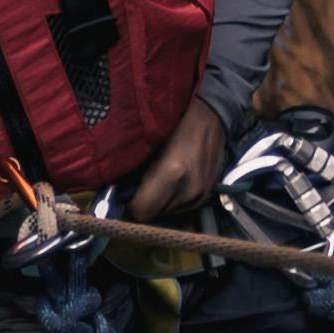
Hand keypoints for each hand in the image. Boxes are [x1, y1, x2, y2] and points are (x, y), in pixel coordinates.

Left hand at [126, 98, 234, 218]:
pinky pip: (181, 208)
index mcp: (171, 174)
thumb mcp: (149, 144)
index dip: (131, 204)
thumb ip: (134, 170)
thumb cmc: (176, 123)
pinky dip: (173, 200)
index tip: (128, 193)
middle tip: (141, 187)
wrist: (213, 115)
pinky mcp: (207, 195)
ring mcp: (200, 195)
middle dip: (145, 204)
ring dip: (160, 203)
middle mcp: (188, 190)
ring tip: (159, 182)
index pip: (142, 211)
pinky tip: (173, 183)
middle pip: (154, 216)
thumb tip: (119, 190)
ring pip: (168, 214)